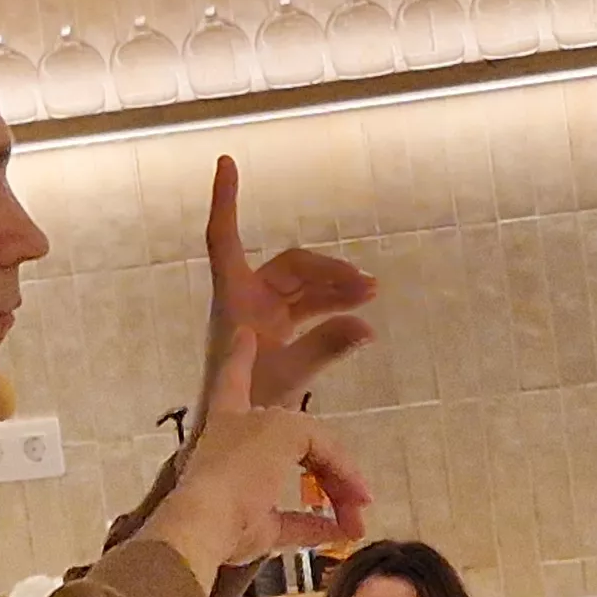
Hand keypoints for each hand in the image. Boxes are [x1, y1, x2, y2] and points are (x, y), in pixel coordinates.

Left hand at [143, 328, 372, 574]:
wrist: (210, 526)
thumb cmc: (241, 466)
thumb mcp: (288, 431)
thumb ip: (318, 439)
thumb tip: (337, 470)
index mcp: (234, 413)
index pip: (236, 375)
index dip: (242, 355)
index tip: (244, 331)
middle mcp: (239, 447)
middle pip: (296, 445)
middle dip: (334, 463)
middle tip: (363, 486)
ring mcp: (246, 488)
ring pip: (302, 485)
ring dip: (335, 499)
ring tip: (359, 517)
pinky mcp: (254, 525)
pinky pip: (294, 524)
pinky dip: (320, 527)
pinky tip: (345, 532)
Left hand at [201, 156, 377, 413]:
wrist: (232, 435)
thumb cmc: (244, 403)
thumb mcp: (287, 374)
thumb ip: (325, 346)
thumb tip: (366, 326)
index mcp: (234, 298)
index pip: (224, 238)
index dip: (224, 200)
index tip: (225, 162)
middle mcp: (246, 298)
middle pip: (289, 266)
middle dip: (329, 271)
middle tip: (368, 286)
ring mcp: (261, 314)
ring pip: (303, 287)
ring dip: (336, 289)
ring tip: (372, 294)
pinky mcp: (274, 332)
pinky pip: (308, 309)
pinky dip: (332, 310)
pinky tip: (359, 319)